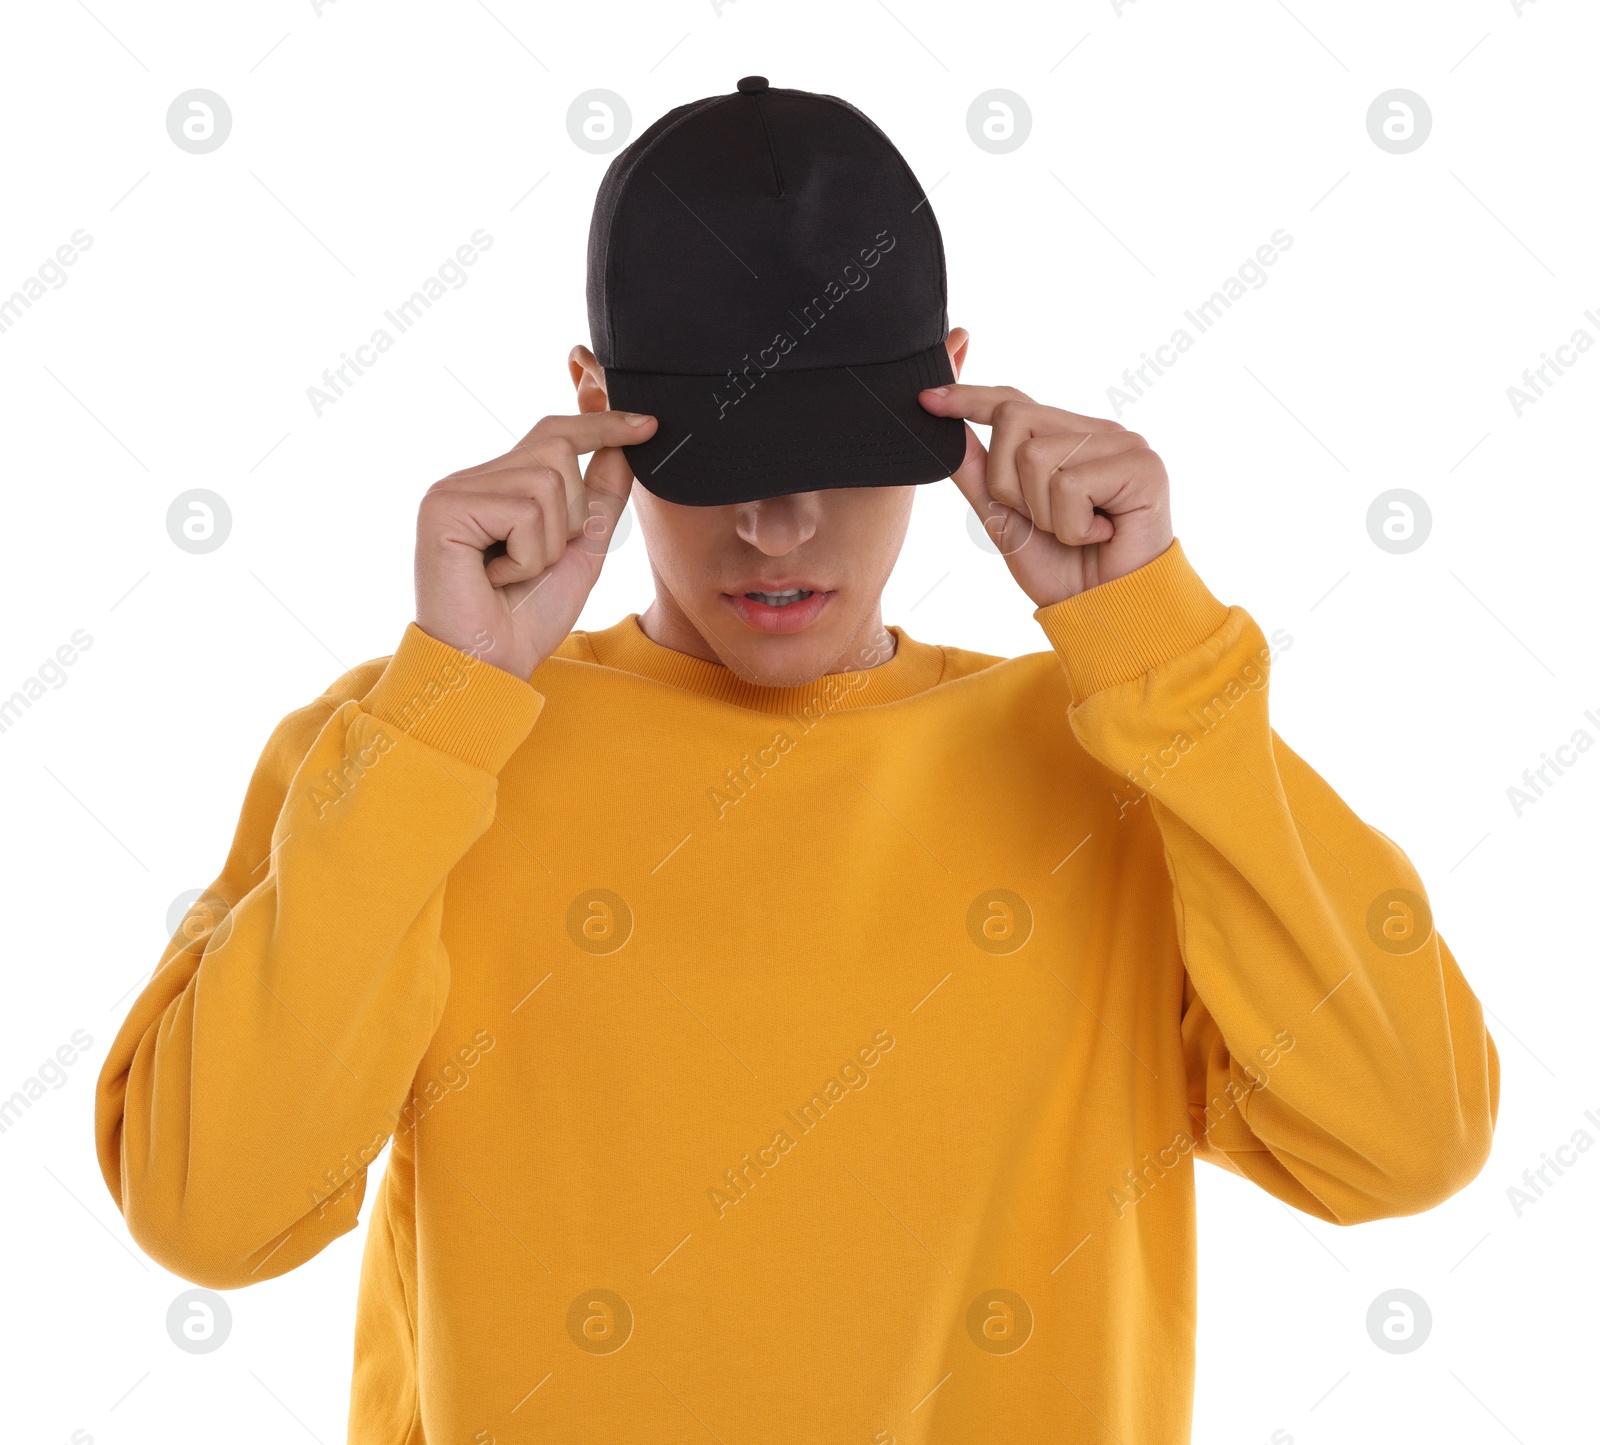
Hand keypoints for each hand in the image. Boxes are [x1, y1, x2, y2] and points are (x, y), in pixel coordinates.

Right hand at [414, 409, 656, 679]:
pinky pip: (523, 512)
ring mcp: (452, 491)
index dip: (602, 424)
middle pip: (557, 450)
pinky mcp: (442, 508)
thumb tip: (624, 448)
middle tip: (538, 563)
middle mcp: (471, 479)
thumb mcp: (580, 552)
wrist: (489, 668)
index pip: (554, 433)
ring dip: (549, 542)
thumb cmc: (526, 618)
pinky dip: (526, 557)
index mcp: (498, 485)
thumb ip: (599, 501)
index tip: (649, 425)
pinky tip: (496, 579)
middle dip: (572, 514)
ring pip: (546, 482)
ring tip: (514, 574)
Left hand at [918, 384, 1171, 606]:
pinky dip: (1071, 526)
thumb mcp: (1006, 520)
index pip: (1014, 402)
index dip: (969, 398)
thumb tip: (947, 434)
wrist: (1107, 613)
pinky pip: (1070, 485)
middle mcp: (1098, 432)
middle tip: (1044, 523)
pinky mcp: (1143, 467)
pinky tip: (1099, 536)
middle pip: (1014, 419)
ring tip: (1076, 533)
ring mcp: (1124, 444)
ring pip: (1036, 455)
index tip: (926, 400)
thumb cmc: (1064, 570)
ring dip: (1042, 513)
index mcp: (1068, 438)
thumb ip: (980, 475)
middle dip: (1007, 483)